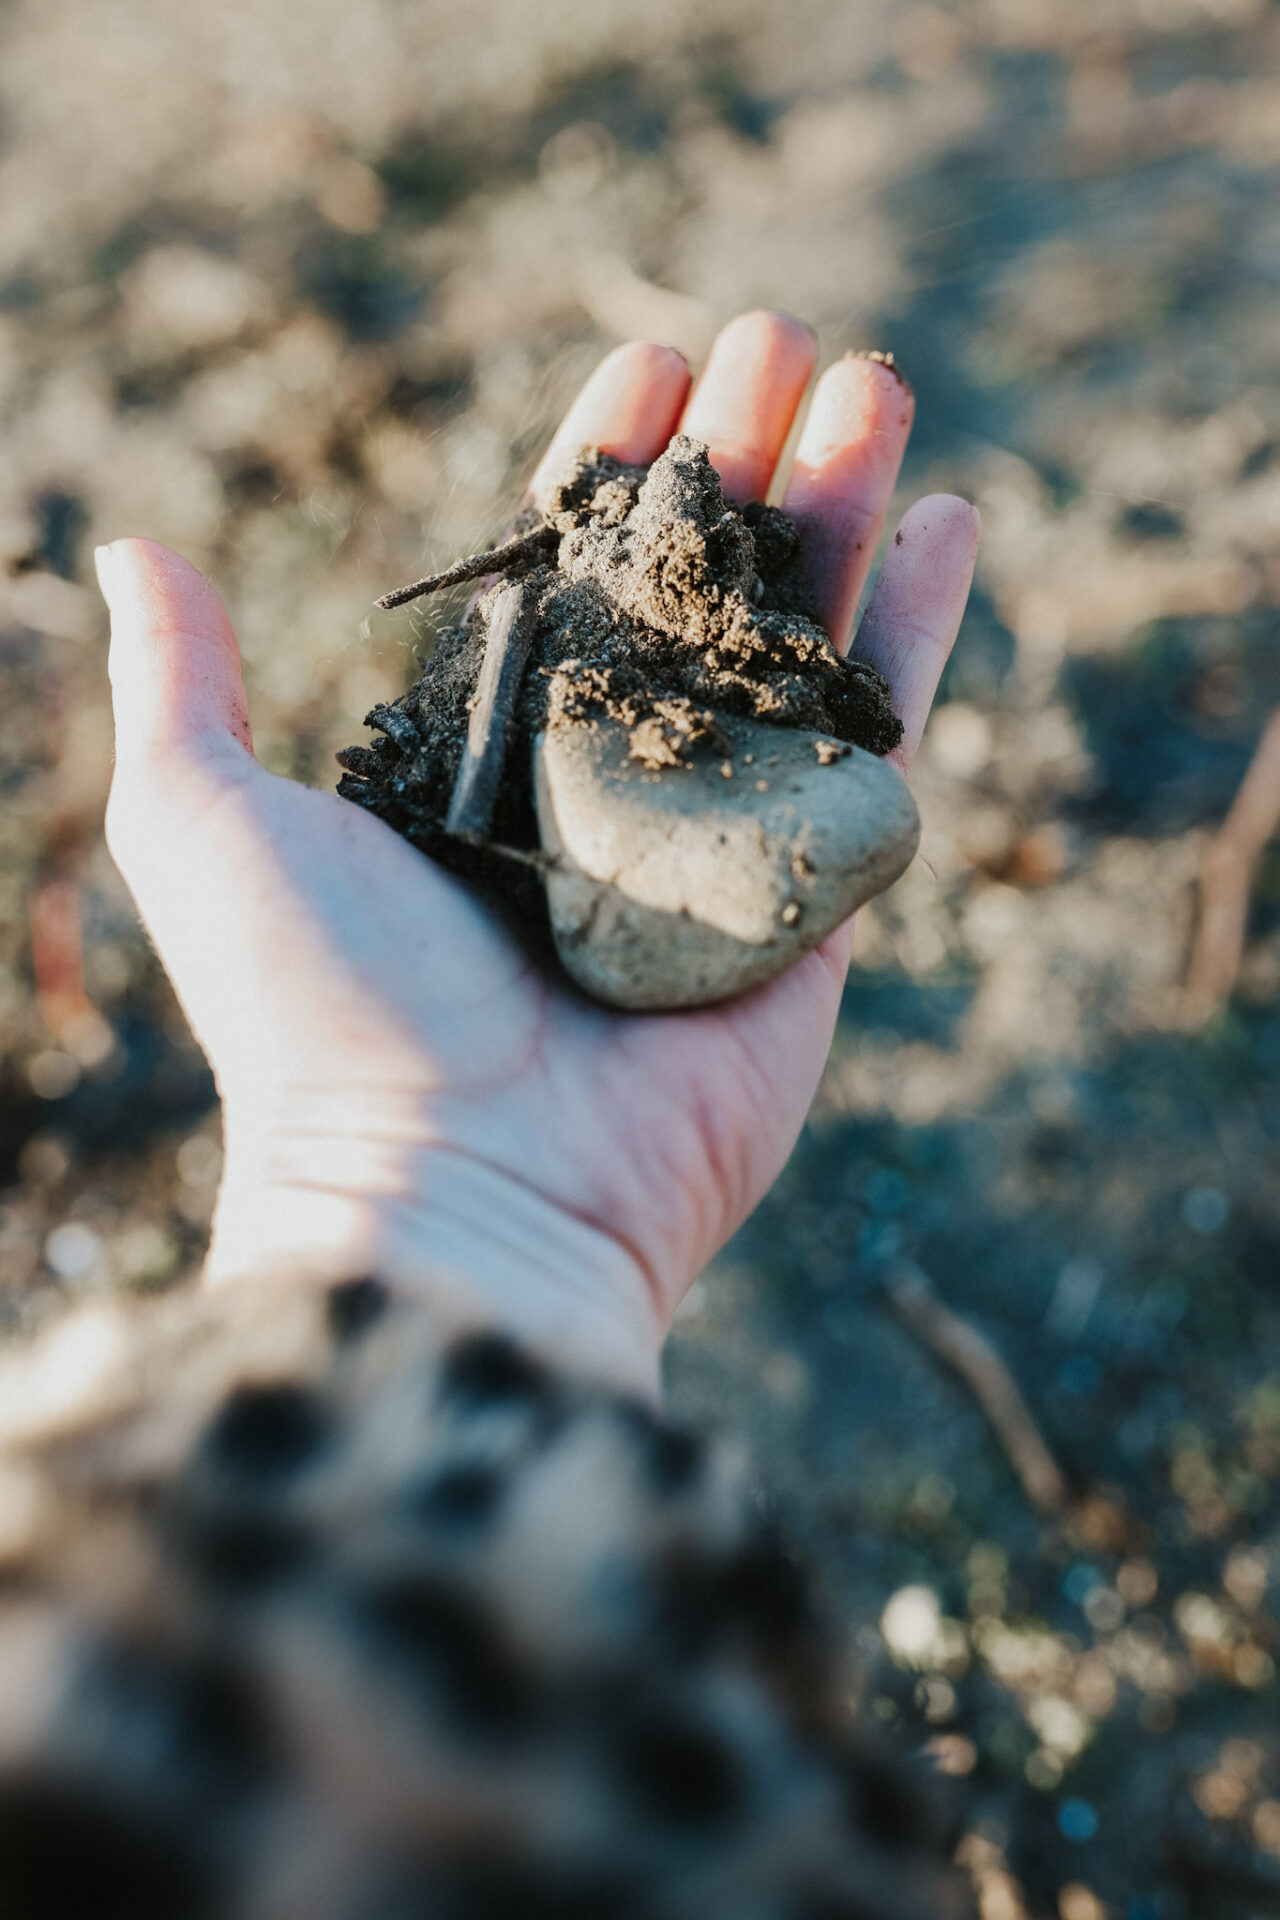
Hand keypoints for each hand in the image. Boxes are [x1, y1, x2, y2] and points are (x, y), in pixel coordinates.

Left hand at [97, 311, 977, 1393]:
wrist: (458, 1187)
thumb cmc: (322, 1009)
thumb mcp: (204, 821)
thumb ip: (182, 686)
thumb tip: (129, 551)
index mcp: (488, 755)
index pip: (561, 575)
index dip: (606, 466)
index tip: (654, 362)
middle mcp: (607, 788)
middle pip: (691, 591)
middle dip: (739, 462)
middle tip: (784, 340)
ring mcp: (717, 838)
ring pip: (793, 639)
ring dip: (838, 508)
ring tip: (874, 379)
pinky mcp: (810, 895)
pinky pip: (879, 739)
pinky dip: (920, 633)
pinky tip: (942, 521)